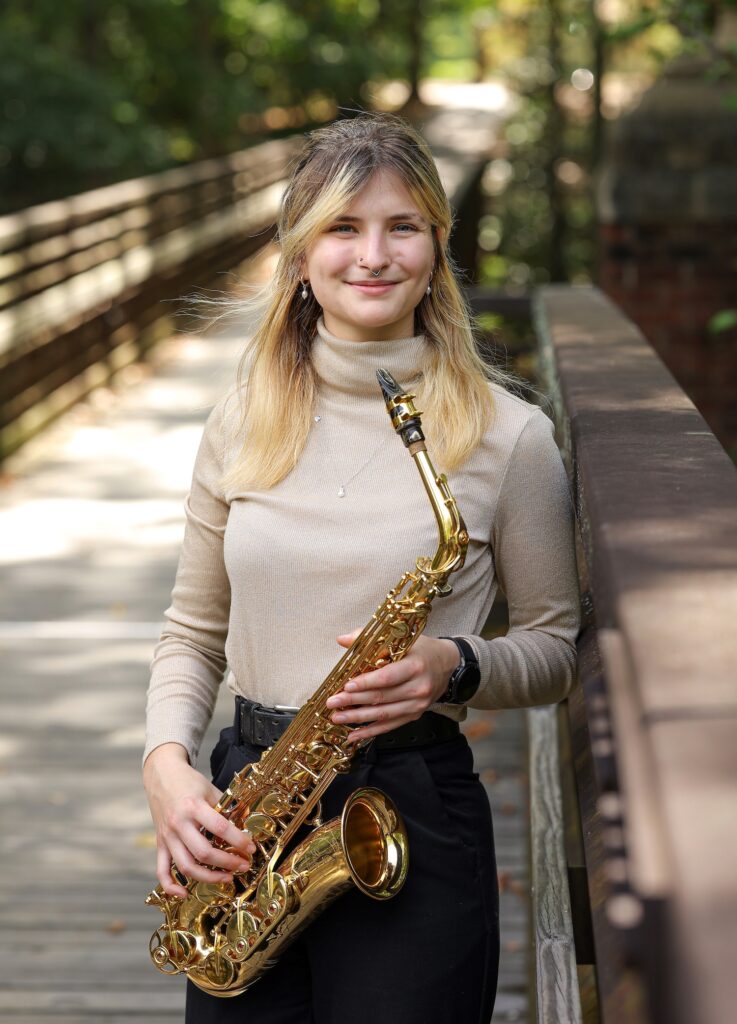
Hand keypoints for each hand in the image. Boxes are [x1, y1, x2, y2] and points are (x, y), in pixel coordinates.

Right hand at [143, 742, 256, 898]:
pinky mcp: (159, 843)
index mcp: (193, 806)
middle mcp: (178, 824)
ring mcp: (167, 836)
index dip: (238, 840)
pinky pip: (162, 870)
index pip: (220, 828)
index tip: (251, 848)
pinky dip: (171, 886)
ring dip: (208, 877)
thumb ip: (225, 807)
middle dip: (227, 863)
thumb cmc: (188, 782)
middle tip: (243, 865)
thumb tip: (246, 822)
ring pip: (186, 866)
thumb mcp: (209, 788)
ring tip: (227, 878)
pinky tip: (185, 893)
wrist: (161, 774)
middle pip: (203, 852)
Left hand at [326, 630, 460, 742]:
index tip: (346, 686)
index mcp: (415, 665)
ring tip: (337, 718)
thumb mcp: (403, 639)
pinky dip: (371, 731)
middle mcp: (418, 687)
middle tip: (332, 703)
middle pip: (382, 697)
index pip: (387, 677)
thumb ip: (370, 639)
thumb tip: (342, 640)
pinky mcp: (415, 715)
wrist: (448, 665)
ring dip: (358, 718)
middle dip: (354, 701)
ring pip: (384, 714)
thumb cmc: (422, 650)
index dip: (366, 683)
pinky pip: (390, 726)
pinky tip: (353, 735)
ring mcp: (418, 705)